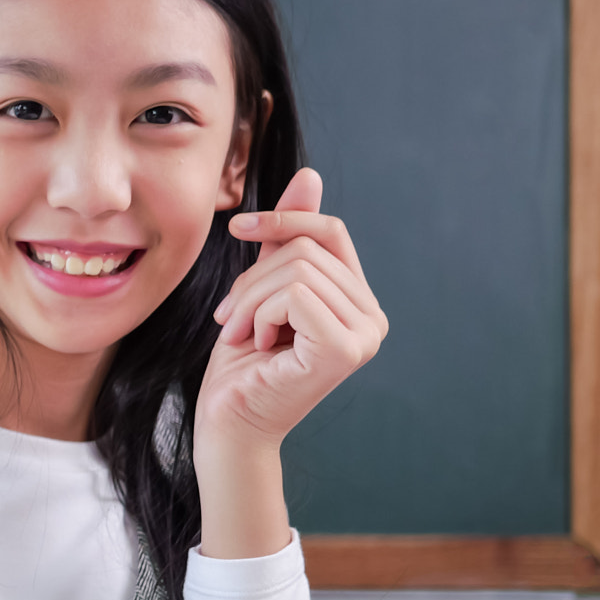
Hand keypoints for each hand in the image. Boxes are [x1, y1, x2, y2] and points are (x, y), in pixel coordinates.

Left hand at [198, 168, 387, 451]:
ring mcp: (365, 335)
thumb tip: (309, 175)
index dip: (284, 220)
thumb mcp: (260, 289)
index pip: (330, 232)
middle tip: (230, 317)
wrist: (227, 424)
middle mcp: (372, 318)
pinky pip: (295, 295)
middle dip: (253, 278)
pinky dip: (261, 314)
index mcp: (357, 301)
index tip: (237, 226)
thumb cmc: (241, 364)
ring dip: (250, 299)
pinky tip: (258, 347)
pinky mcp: (345, 349)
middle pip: (307, 250)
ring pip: (297, 270)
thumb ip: (284, 240)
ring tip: (240, 335)